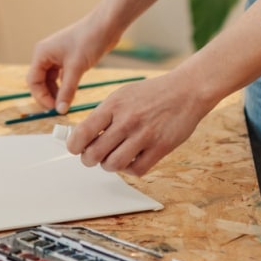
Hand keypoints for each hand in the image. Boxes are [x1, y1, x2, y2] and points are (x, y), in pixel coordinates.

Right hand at [25, 14, 119, 113]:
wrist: (106, 26)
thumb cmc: (88, 40)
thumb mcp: (76, 68)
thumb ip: (67, 90)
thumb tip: (60, 110)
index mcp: (42, 53)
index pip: (33, 80)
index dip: (41, 96)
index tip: (54, 108)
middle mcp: (46, 54)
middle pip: (40, 81)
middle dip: (48, 95)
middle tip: (60, 109)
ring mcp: (57, 56)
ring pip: (50, 80)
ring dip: (56, 92)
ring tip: (67, 103)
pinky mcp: (68, 58)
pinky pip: (61, 76)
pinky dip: (64, 86)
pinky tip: (72, 93)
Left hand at [64, 71, 213, 176]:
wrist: (186, 90)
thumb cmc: (151, 93)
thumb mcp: (122, 95)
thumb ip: (103, 114)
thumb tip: (82, 136)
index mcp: (113, 105)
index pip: (83, 132)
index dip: (74, 146)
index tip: (75, 148)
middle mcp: (127, 121)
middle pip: (95, 154)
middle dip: (89, 160)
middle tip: (92, 158)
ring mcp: (144, 135)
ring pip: (114, 165)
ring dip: (109, 166)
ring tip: (112, 158)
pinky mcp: (161, 147)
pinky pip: (137, 169)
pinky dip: (130, 169)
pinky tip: (132, 159)